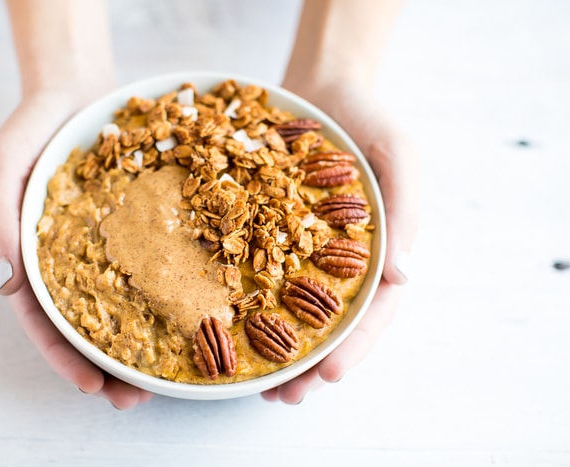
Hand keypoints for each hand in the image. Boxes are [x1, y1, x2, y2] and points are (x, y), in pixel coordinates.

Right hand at [0, 89, 152, 409]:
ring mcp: (109, 247)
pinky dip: (168, 293)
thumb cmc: (33, 128)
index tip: (92, 386)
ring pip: (126, 305)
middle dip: (109, 367)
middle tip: (136, 398)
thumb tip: (4, 287)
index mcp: (34, 259)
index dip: (65, 357)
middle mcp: (74, 261)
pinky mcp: (140, 228)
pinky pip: (155, 265)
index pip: (45, 321)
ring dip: (143, 343)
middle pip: (89, 325)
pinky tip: (192, 313)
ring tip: (168, 375)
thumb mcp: (1, 166)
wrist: (78, 88)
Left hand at [261, 80, 418, 403]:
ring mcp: (301, 247)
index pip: (373, 312)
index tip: (326, 376)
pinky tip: (222, 323)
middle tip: (283, 397)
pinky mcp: (266, 231)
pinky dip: (243, 301)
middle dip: (308, 365)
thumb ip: (406, 208)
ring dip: (274, 348)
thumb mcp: (399, 153)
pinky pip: (254, 270)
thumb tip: (404, 278)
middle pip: (330, 324)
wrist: (322, 84)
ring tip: (251, 383)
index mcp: (379, 250)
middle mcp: (339, 257)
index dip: (352, 348)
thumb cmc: (369, 116)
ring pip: (291, 309)